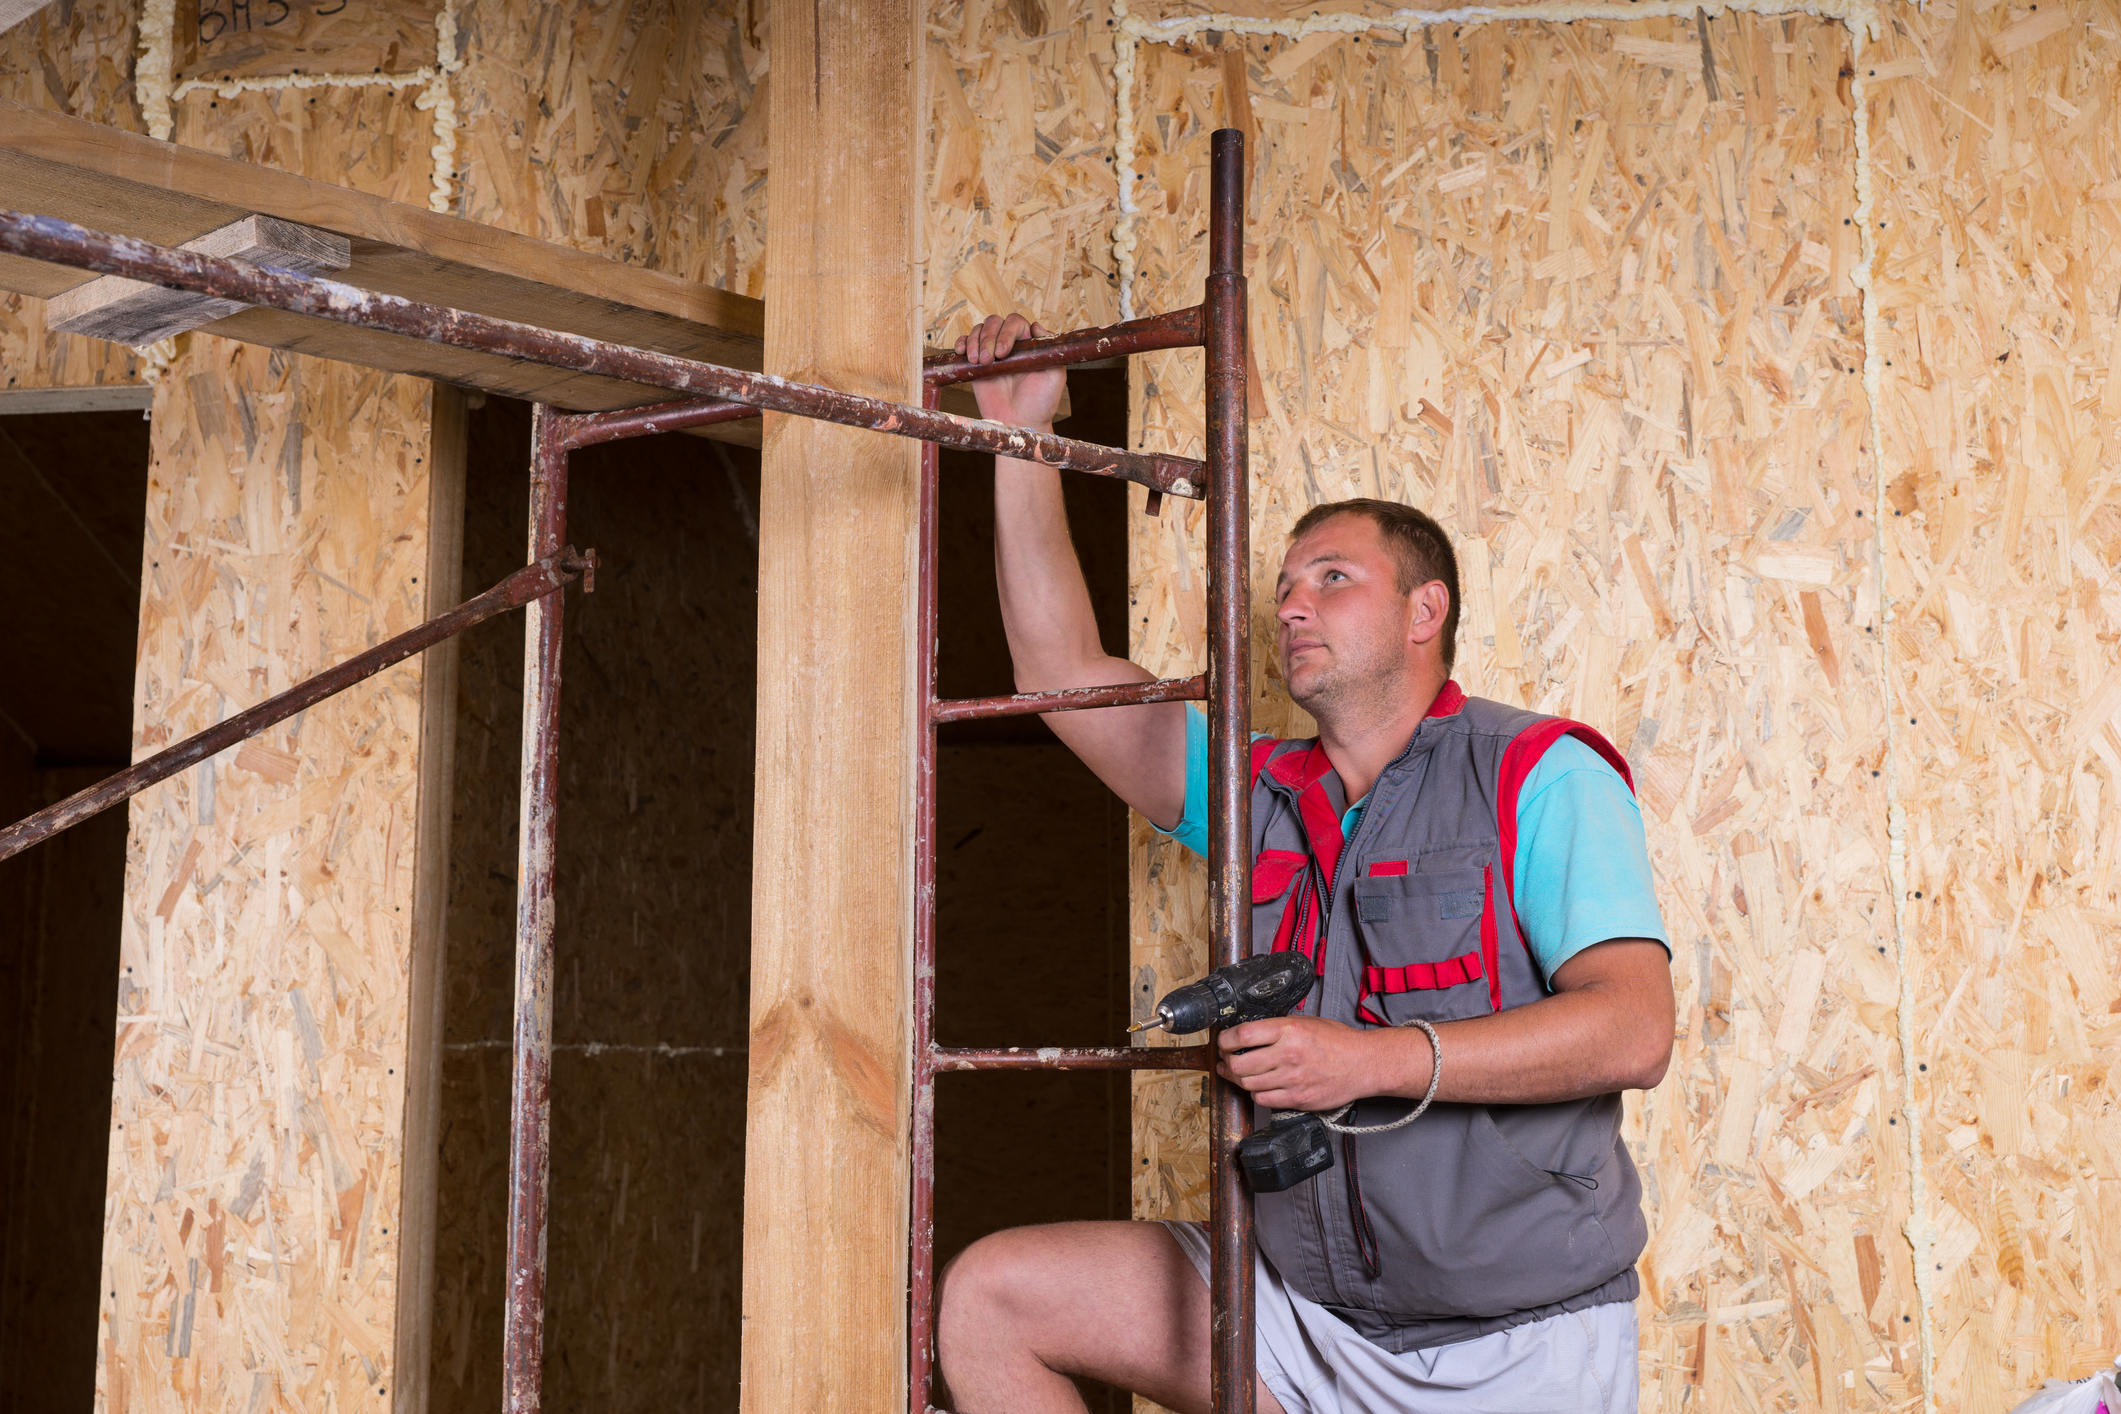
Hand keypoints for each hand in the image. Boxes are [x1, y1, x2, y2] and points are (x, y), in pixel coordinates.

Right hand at [954, 313, 1066, 428]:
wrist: (1019, 424)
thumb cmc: (1040, 404)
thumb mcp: (1055, 378)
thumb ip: (1051, 351)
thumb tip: (1036, 326)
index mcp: (1028, 344)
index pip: (1015, 323)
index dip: (1007, 332)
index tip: (1003, 353)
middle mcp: (1010, 345)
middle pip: (994, 322)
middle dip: (988, 337)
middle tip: (989, 359)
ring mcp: (992, 353)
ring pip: (979, 330)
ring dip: (975, 341)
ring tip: (978, 362)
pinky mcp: (976, 364)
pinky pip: (965, 343)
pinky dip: (961, 343)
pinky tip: (962, 353)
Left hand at [1215, 1016, 1427, 1111]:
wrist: (1364, 1064)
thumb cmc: (1338, 1041)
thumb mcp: (1306, 1022)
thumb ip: (1277, 1027)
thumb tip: (1248, 1033)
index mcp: (1289, 1030)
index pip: (1242, 1035)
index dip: (1225, 1040)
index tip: (1223, 1041)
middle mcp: (1288, 1054)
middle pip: (1239, 1064)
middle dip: (1225, 1061)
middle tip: (1224, 1058)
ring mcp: (1292, 1080)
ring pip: (1247, 1084)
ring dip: (1236, 1079)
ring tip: (1234, 1072)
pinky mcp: (1298, 1099)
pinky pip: (1263, 1100)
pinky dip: (1255, 1093)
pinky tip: (1257, 1086)